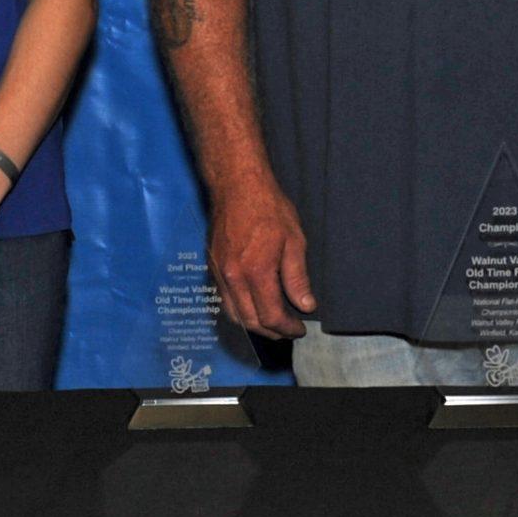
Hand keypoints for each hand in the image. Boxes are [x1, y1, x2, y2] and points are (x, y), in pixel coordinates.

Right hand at [210, 173, 314, 337]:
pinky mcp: (212, 266)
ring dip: (253, 324)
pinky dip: (240, 309)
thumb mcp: (294, 240)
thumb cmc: (269, 207)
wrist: (236, 184)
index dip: (287, 328)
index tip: (300, 329)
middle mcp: (233, 277)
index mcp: (255, 272)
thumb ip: (297, 277)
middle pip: (249, 321)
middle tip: (288, 330)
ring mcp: (218, 272)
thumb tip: (305, 305)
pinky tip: (254, 305)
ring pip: (233, 314)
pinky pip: (224, 298)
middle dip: (271, 332)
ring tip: (273, 323)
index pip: (270, 316)